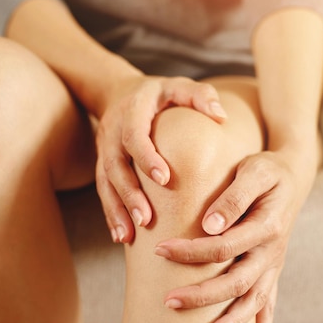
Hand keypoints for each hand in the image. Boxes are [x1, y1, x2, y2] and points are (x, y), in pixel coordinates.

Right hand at [95, 75, 227, 242]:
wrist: (119, 92)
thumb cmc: (160, 94)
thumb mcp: (180, 86)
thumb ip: (200, 96)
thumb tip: (220, 116)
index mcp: (132, 110)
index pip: (134, 135)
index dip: (146, 157)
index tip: (164, 179)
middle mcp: (112, 130)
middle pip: (115, 164)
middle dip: (129, 193)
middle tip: (146, 219)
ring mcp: (103, 148)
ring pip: (105, 182)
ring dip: (116, 209)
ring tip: (128, 236)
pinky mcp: (101, 163)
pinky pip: (103, 190)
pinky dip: (110, 213)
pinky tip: (121, 235)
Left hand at [154, 147, 318, 322]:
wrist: (292, 176)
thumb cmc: (266, 170)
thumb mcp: (253, 170)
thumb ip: (234, 196)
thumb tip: (209, 225)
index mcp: (267, 226)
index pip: (224, 246)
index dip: (192, 251)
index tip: (161, 250)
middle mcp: (272, 251)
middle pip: (237, 282)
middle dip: (203, 295)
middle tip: (169, 301)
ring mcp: (274, 264)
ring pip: (254, 301)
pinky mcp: (272, 270)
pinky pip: (270, 305)